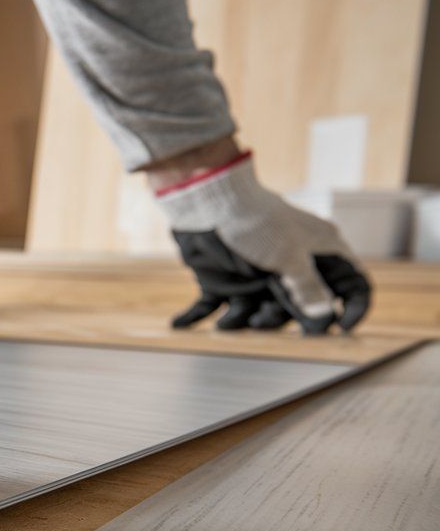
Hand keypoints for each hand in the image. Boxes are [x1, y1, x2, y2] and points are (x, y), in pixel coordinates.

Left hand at [158, 155, 370, 333]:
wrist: (206, 200)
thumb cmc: (254, 222)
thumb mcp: (288, 256)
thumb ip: (307, 289)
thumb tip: (325, 318)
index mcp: (318, 253)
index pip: (350, 285)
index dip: (351, 310)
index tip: (340, 330)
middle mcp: (289, 267)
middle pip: (296, 310)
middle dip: (278, 321)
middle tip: (262, 320)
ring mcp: (255, 275)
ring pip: (255, 313)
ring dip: (240, 322)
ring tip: (226, 323)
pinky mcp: (221, 279)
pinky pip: (209, 307)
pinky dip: (194, 317)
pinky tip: (177, 325)